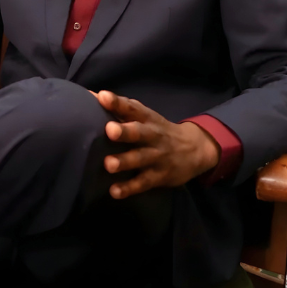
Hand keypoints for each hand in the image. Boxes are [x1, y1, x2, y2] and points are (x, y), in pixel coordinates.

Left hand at [96, 90, 219, 199]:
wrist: (194, 150)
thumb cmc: (157, 131)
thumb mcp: (146, 116)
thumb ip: (121, 108)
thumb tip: (91, 96)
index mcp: (147, 119)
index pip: (132, 108)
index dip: (117, 102)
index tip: (102, 97)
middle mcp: (152, 136)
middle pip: (139, 133)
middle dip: (125, 131)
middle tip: (110, 131)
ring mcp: (157, 157)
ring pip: (140, 159)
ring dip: (124, 161)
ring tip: (108, 165)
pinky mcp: (159, 177)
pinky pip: (143, 183)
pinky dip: (129, 188)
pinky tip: (114, 191)